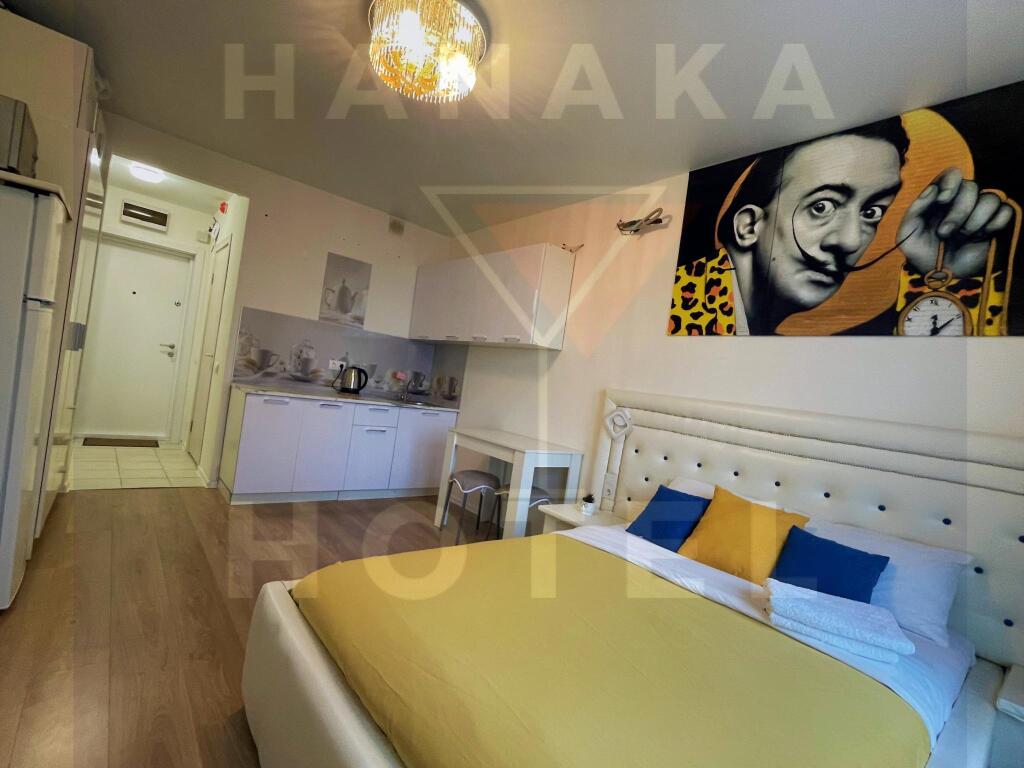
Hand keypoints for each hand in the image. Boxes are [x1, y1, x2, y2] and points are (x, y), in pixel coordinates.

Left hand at [898, 168, 1015, 278]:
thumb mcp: (907, 233)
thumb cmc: (922, 253)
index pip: (952, 174)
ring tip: (962, 237)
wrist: (940, 276)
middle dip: (958, 212)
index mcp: (940, 198)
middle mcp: (962, 200)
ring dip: (975, 220)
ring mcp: (981, 211)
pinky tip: (979, 237)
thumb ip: (915, 209)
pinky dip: (993, 225)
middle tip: (945, 233)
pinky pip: (1005, 211)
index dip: (950, 183)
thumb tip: (933, 189)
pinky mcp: (996, 223)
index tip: (942, 200)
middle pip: (971, 187)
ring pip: (990, 199)